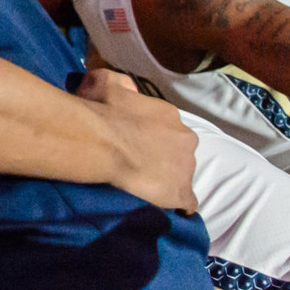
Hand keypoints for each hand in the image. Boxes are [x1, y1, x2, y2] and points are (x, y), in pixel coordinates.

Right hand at [74, 67, 198, 211]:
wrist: (102, 142)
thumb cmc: (102, 112)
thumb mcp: (104, 82)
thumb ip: (119, 82)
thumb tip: (124, 88)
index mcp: (170, 115)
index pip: (167, 128)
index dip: (150, 137)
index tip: (133, 142)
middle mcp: (186, 139)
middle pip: (179, 151)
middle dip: (163, 157)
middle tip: (137, 163)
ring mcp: (186, 167)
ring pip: (182, 174)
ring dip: (167, 179)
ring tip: (144, 186)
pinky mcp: (181, 192)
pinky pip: (187, 202)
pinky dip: (178, 204)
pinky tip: (166, 208)